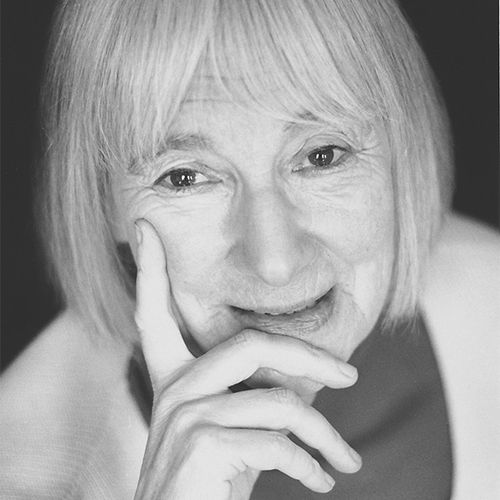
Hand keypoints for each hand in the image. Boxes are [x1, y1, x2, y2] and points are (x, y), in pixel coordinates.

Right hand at [133, 220, 361, 499]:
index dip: (149, 269)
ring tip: (346, 461)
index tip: (143, 226)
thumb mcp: (232, 430)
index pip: (153, 313)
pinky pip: (276, 443)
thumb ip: (257, 394)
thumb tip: (310, 376)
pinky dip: (310, 464)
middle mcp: (173, 389)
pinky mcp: (200, 447)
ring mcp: (183, 416)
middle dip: (309, 356)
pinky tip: (322, 481)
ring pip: (279, 401)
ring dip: (324, 435)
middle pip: (253, 344)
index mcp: (174, 378)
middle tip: (351, 376)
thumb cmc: (213, 482)